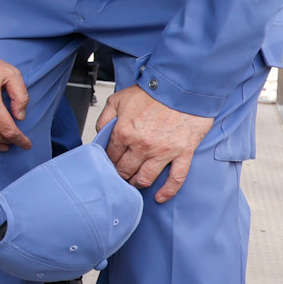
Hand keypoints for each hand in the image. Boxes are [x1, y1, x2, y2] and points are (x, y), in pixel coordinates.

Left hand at [95, 83, 214, 201]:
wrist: (183, 86)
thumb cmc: (153, 91)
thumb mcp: (119, 99)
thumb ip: (105, 118)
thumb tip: (100, 134)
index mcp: (124, 132)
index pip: (110, 156)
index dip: (108, 162)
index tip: (109, 165)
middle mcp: (142, 145)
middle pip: (125, 170)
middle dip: (120, 176)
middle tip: (120, 177)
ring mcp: (163, 152)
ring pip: (145, 178)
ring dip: (137, 184)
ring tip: (135, 183)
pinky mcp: (182, 153)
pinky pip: (175, 179)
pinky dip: (167, 191)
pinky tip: (159, 197)